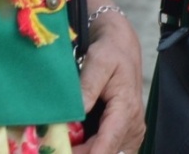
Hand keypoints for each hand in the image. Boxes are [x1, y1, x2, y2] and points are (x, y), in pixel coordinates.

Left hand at [72, 0, 145, 153]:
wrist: (121, 45)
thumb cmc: (110, 51)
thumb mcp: (98, 61)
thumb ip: (88, 86)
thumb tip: (78, 111)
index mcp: (126, 109)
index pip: (107, 145)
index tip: (63, 153)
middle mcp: (133, 125)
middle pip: (107, 153)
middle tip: (55, 147)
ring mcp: (131, 131)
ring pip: (108, 153)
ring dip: (86, 152)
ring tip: (62, 144)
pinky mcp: (126, 132)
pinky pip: (110, 148)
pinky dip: (92, 148)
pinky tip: (74, 143)